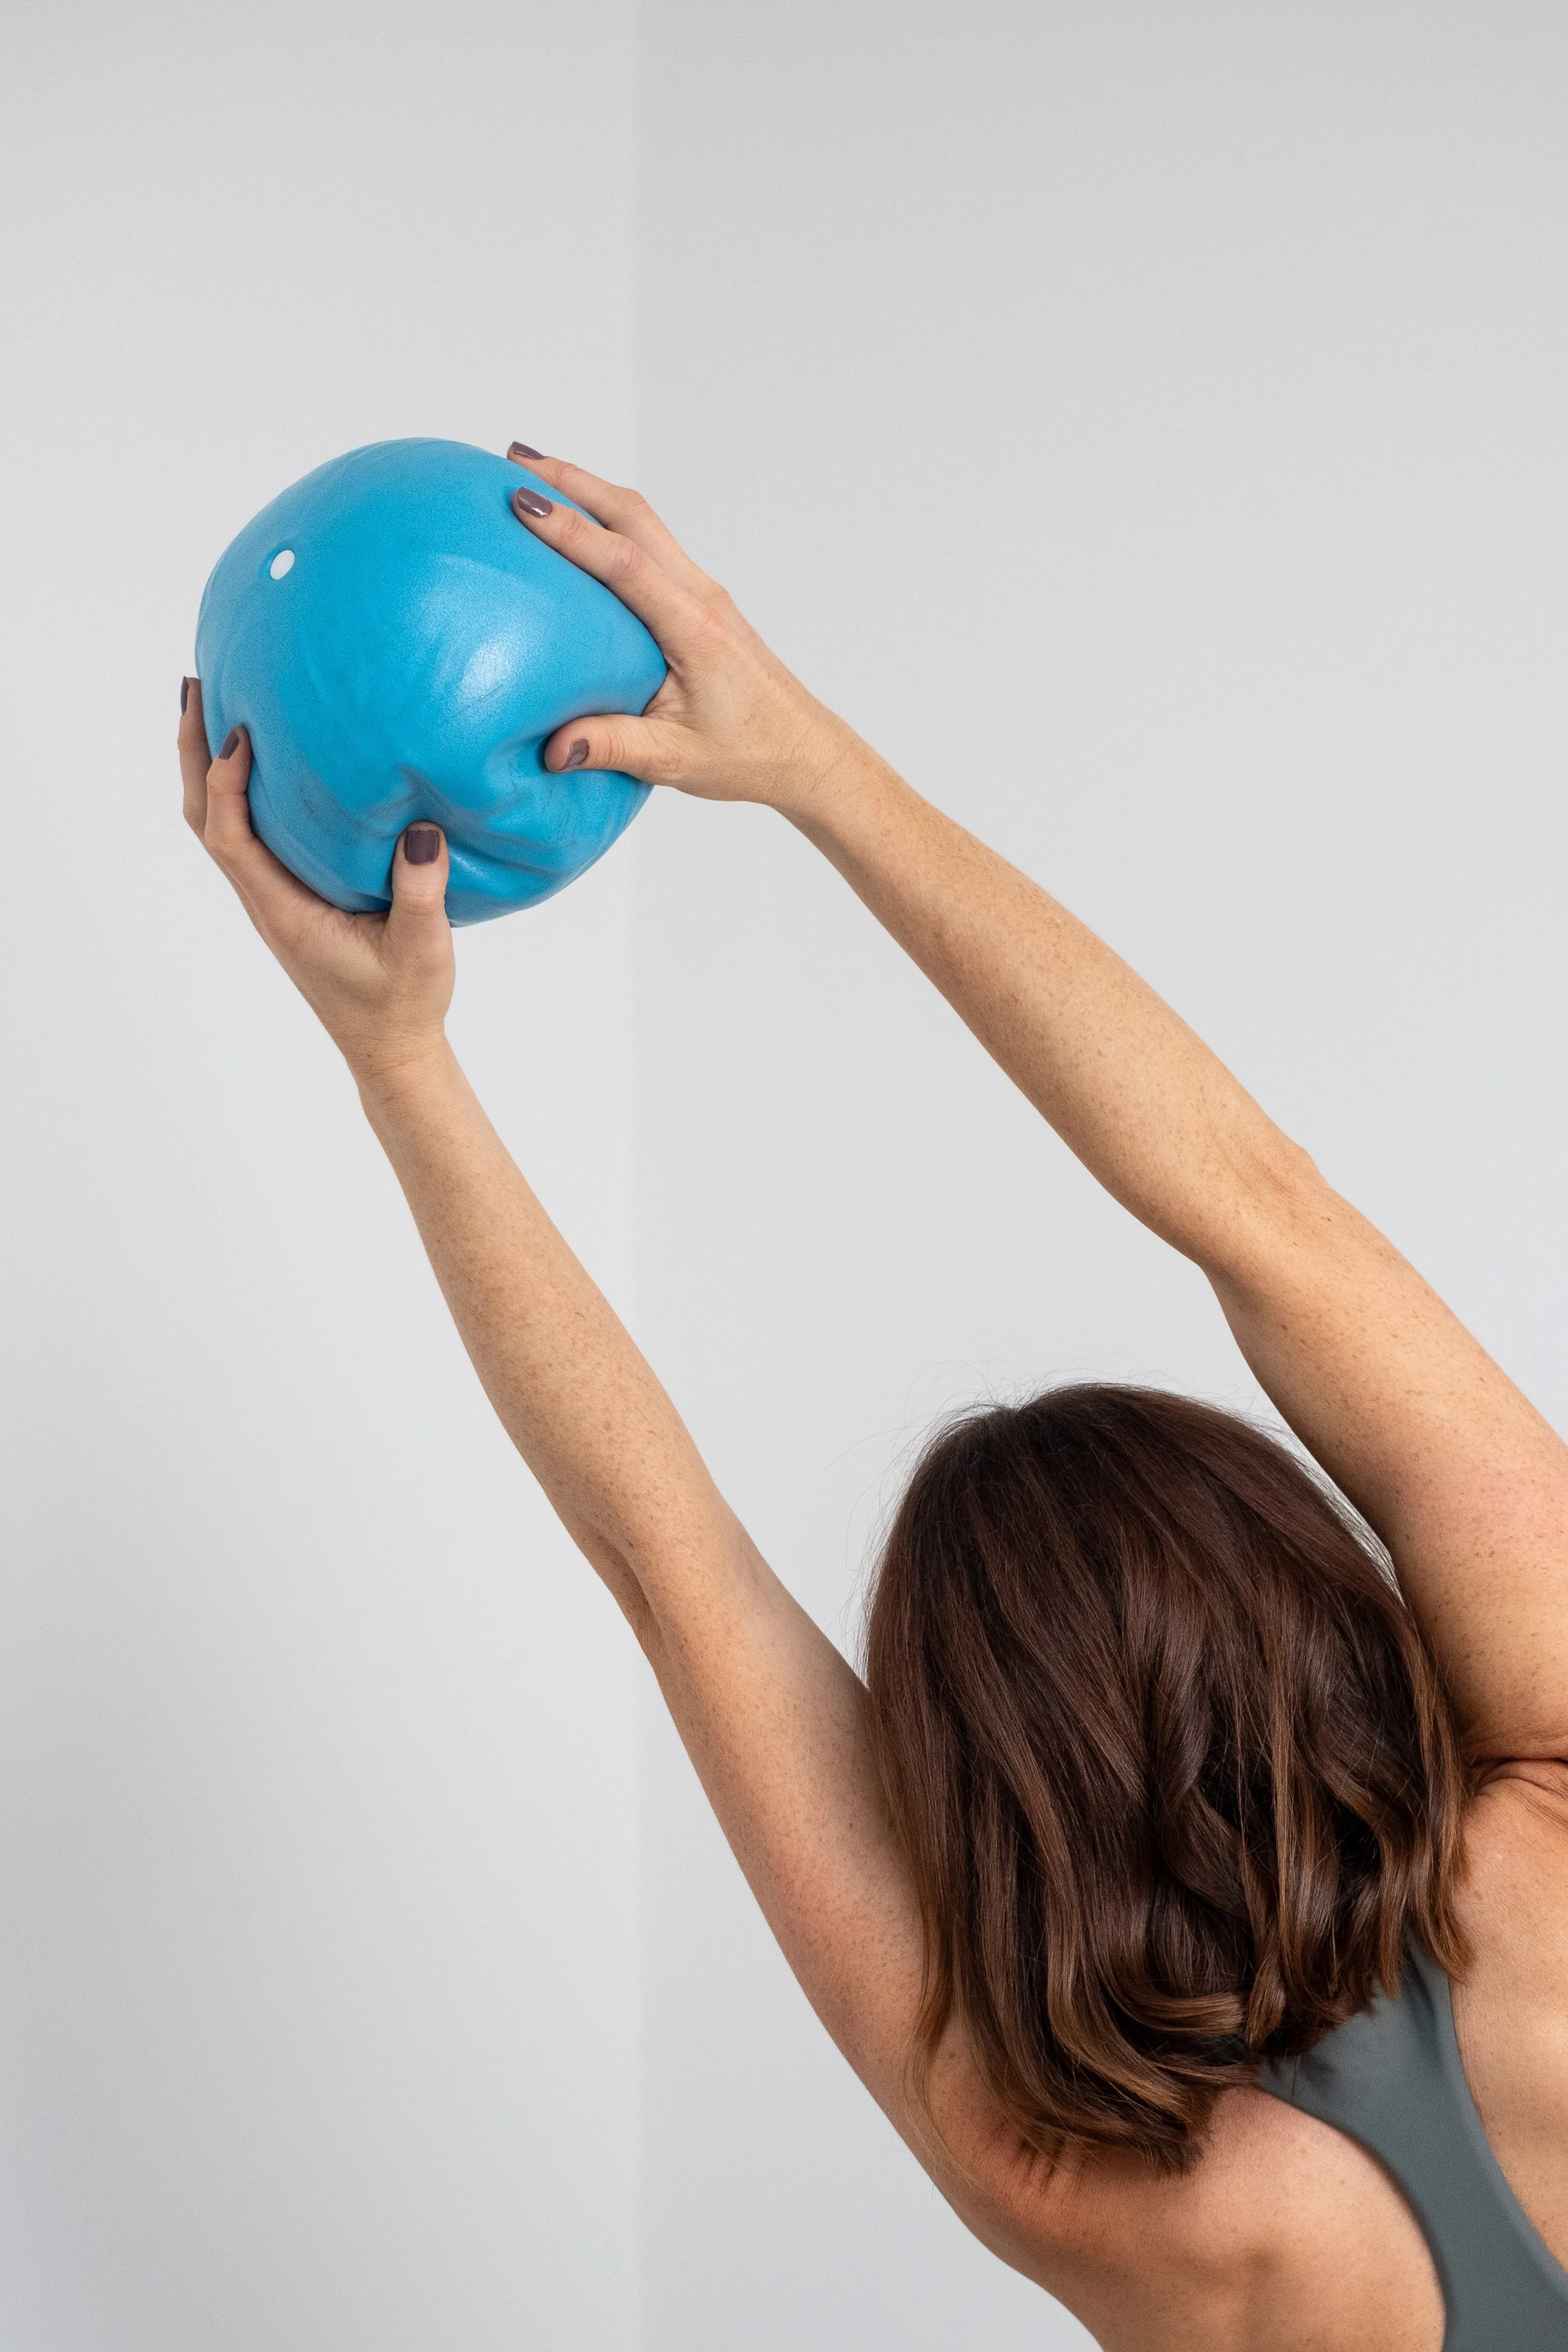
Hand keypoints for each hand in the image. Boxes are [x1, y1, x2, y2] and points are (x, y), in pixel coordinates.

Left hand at [179, 680, 454, 1085]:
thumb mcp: (422, 952)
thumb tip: (423, 830)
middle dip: (195, 751)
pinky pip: (250, 832)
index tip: (240, 731)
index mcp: (284, 911)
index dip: (224, 782)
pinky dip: (243, 788)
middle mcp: (267, 900)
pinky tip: (269, 759)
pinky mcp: (291, 895)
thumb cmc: (402, 1006)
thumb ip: (422, 895)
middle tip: (200, 682)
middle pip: (206, 818)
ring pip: (222, 823)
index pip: (230, 838)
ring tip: (219, 702)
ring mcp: (275, 897)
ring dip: (210, 764)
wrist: (391, 1049)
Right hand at [504, 447, 871, 819]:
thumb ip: (614, 748)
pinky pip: (650, 545)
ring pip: (643, 522)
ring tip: (534, 474)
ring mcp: (702, 592)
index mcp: (694, 628)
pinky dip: (609, 522)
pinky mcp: (699, 600)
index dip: (572, 530)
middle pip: (633, 516)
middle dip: (573, 480)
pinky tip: (577, 527)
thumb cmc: (749, 755)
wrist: (803, 751)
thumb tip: (553, 750)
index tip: (521, 501)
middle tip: (512, 458)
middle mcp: (700, 596)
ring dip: (590, 492)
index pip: (625, 563)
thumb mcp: (677, 761)